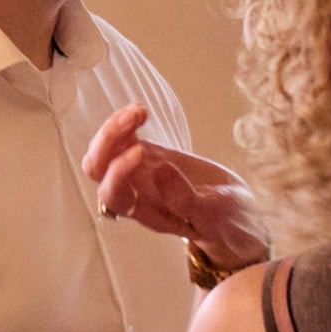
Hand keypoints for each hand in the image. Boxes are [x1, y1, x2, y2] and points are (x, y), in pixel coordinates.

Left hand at [83, 104, 267, 265]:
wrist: (232, 213)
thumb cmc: (222, 221)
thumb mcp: (211, 215)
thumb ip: (184, 198)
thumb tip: (160, 170)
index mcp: (146, 213)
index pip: (114, 194)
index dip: (120, 171)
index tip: (143, 151)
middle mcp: (135, 193)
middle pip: (98, 168)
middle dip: (108, 141)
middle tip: (134, 119)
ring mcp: (139, 173)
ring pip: (107, 149)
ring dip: (115, 126)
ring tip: (141, 110)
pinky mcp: (149, 156)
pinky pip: (124, 138)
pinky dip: (126, 121)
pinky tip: (142, 110)